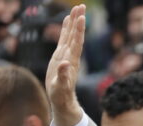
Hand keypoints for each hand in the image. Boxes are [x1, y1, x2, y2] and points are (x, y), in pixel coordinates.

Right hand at [45, 4, 84, 125]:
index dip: (78, 30)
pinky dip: (66, 29)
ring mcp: (66, 55)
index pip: (76, 43)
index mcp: (70, 61)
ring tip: (76, 9)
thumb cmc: (60, 95)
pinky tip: (67, 21)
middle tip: (81, 6)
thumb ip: (63, 75)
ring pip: (70, 35)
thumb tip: (65, 64)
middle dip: (78, 21)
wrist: (62, 100)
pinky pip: (64, 39)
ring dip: (74, 22)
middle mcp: (70, 56)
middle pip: (75, 36)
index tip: (82, 17)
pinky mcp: (61, 57)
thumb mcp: (60, 86)